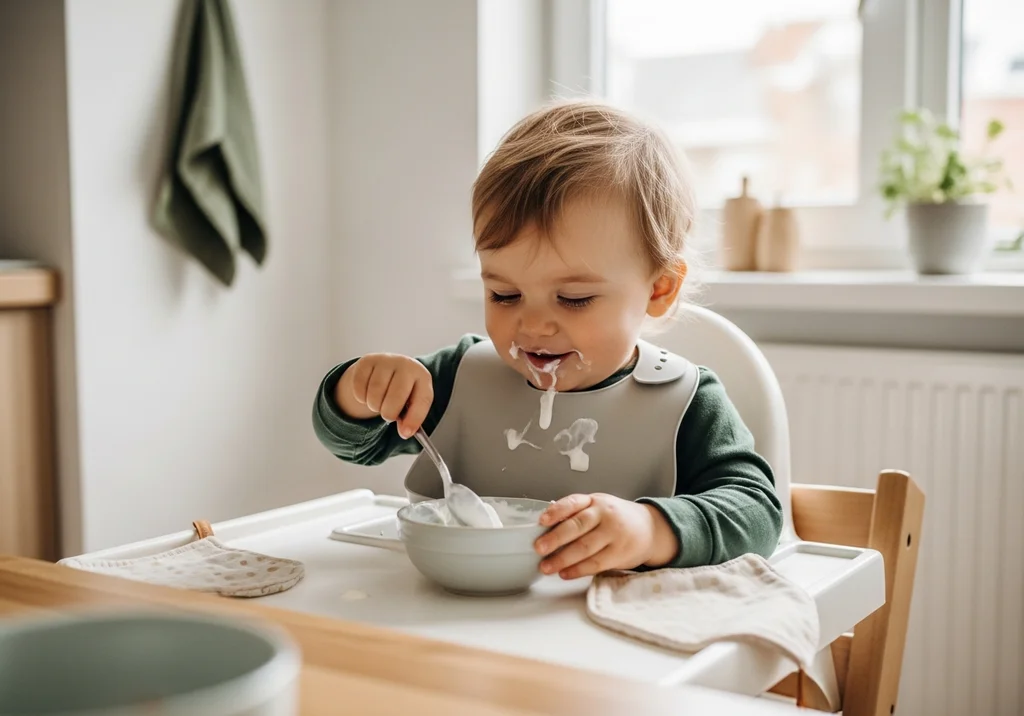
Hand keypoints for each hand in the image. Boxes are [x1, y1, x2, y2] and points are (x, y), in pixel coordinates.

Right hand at [337, 353, 432, 438]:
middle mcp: (406, 365)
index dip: (414, 419)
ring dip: (374, 406)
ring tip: (379, 403)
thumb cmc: (403, 390)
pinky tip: (368, 394)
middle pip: (395, 396)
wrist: (387, 367)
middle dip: (389, 413)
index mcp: (422, 377)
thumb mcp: (411, 402)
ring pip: (374, 393)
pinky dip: (361, 398)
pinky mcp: (367, 361)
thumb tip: (404, 432)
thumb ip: (409, 418)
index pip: (422, 399)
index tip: (405, 433)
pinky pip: (359, 387)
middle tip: (388, 415)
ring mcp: (385, 360)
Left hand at [534, 493, 677, 578]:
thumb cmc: (616, 518)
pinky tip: (565, 573)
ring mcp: (614, 534)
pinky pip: (595, 563)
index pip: (573, 502)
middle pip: (578, 526)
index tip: (542, 521)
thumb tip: (546, 530)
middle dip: (556, 538)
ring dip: (563, 559)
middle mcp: (605, 515)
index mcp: (595, 501)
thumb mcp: (598, 507)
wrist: (650, 529)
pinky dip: (578, 570)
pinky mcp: (620, 553)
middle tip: (539, 548)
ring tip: (546, 567)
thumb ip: (576, 514)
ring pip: (585, 547)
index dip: (556, 511)